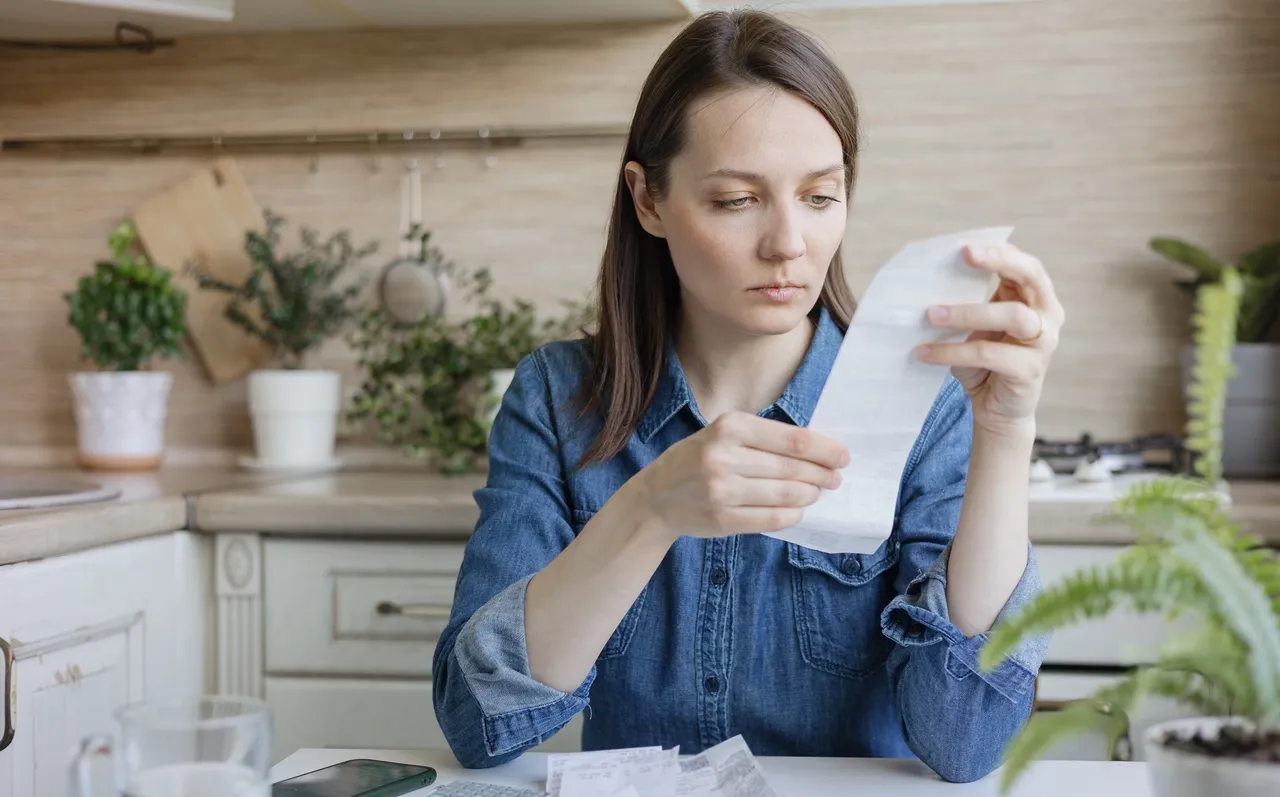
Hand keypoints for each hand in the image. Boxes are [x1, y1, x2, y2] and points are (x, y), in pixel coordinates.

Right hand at [630, 412, 848, 539]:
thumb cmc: (697, 460)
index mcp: (729, 427)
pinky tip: (797, 510)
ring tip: (815, 492)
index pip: (792, 440)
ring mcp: (722, 491)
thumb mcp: (723, 434)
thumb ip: (763, 439)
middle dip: (822, 474)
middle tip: (834, 478)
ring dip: (809, 495)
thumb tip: (818, 450)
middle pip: (793, 468)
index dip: (824, 450)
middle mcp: (724, 457)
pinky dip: (793, 515)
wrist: (656, 497)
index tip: (842, 456)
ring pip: (787, 495)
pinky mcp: (723, 519)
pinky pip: (774, 519)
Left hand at [917, 242, 1064, 438]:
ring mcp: (1044, 343)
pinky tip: (926, 352)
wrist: (996, 409)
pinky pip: (989, 354)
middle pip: (1032, 277)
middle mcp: (1047, 315)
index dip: (998, 251)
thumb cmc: (985, 361)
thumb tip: (930, 279)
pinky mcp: (1029, 371)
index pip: (1023, 263)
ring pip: (1013, 316)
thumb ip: (967, 300)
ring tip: (930, 315)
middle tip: (966, 256)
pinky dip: (953, 351)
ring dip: (968, 312)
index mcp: (1034, 297)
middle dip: (1000, 262)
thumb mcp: (976, 325)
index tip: (965, 246)